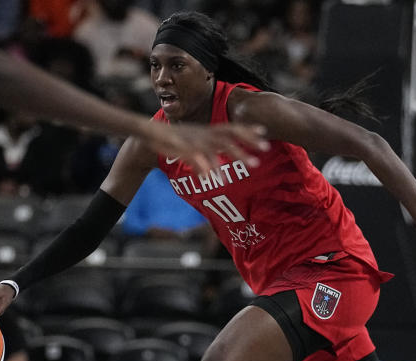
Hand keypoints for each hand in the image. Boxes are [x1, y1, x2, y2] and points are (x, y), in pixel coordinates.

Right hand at [142, 120, 268, 173]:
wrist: (148, 132)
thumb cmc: (172, 138)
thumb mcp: (193, 140)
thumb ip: (208, 148)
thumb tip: (220, 159)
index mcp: (206, 130)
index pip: (230, 127)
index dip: (247, 129)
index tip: (264, 132)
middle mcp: (203, 134)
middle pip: (230, 137)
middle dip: (249, 142)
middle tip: (267, 149)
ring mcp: (195, 141)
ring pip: (219, 147)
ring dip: (237, 154)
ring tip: (253, 165)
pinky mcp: (183, 149)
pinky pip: (198, 158)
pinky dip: (207, 167)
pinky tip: (215, 177)